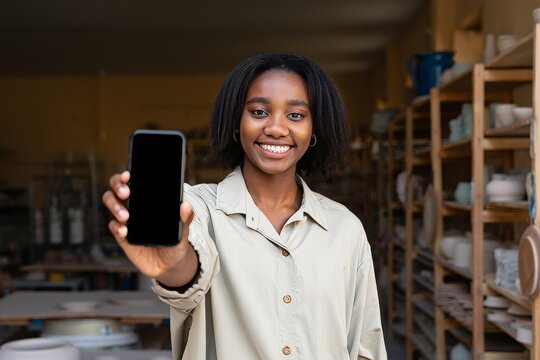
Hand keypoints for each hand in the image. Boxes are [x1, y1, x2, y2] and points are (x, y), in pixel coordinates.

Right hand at [102, 171, 198, 286]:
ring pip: (111, 203)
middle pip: (116, 188)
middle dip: (117, 186)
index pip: (134, 181)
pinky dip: (116, 227)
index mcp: (148, 199)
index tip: (128, 175)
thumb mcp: (182, 230)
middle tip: (126, 193)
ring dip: (114, 206)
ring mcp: (126, 220)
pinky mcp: (122, 235)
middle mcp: (135, 205)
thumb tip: (186, 205)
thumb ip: (185, 219)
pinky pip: (113, 226)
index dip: (126, 175)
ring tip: (126, 216)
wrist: (169, 265)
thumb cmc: (175, 242)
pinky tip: (125, 231)